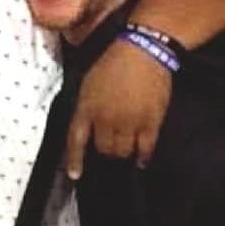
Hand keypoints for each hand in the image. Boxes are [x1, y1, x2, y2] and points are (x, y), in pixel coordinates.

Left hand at [66, 38, 171, 178]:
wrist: (142, 50)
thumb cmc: (111, 62)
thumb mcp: (88, 84)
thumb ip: (86, 107)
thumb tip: (87, 127)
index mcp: (86, 107)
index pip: (76, 140)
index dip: (74, 160)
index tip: (75, 176)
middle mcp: (105, 118)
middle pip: (103, 149)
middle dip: (104, 152)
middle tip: (109, 149)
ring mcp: (128, 121)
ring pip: (122, 151)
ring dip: (122, 153)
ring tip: (124, 149)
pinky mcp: (150, 121)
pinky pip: (145, 147)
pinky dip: (143, 156)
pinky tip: (141, 159)